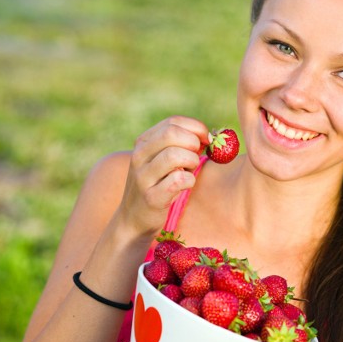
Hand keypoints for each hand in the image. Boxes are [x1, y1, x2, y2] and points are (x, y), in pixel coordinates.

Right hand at [114, 116, 208, 237]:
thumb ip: (180, 145)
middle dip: (193, 143)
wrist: (133, 219)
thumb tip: (209, 137)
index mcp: (143, 142)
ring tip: (189, 170)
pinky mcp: (151, 197)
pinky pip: (179, 180)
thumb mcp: (162, 160)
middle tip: (196, 157)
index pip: (173, 122)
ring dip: (192, 161)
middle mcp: (139, 156)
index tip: (206, 140)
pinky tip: (185, 185)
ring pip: (174, 155)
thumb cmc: (157, 185)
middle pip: (172, 133)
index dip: (196, 127)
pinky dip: (189, 181)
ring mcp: (143, 177)